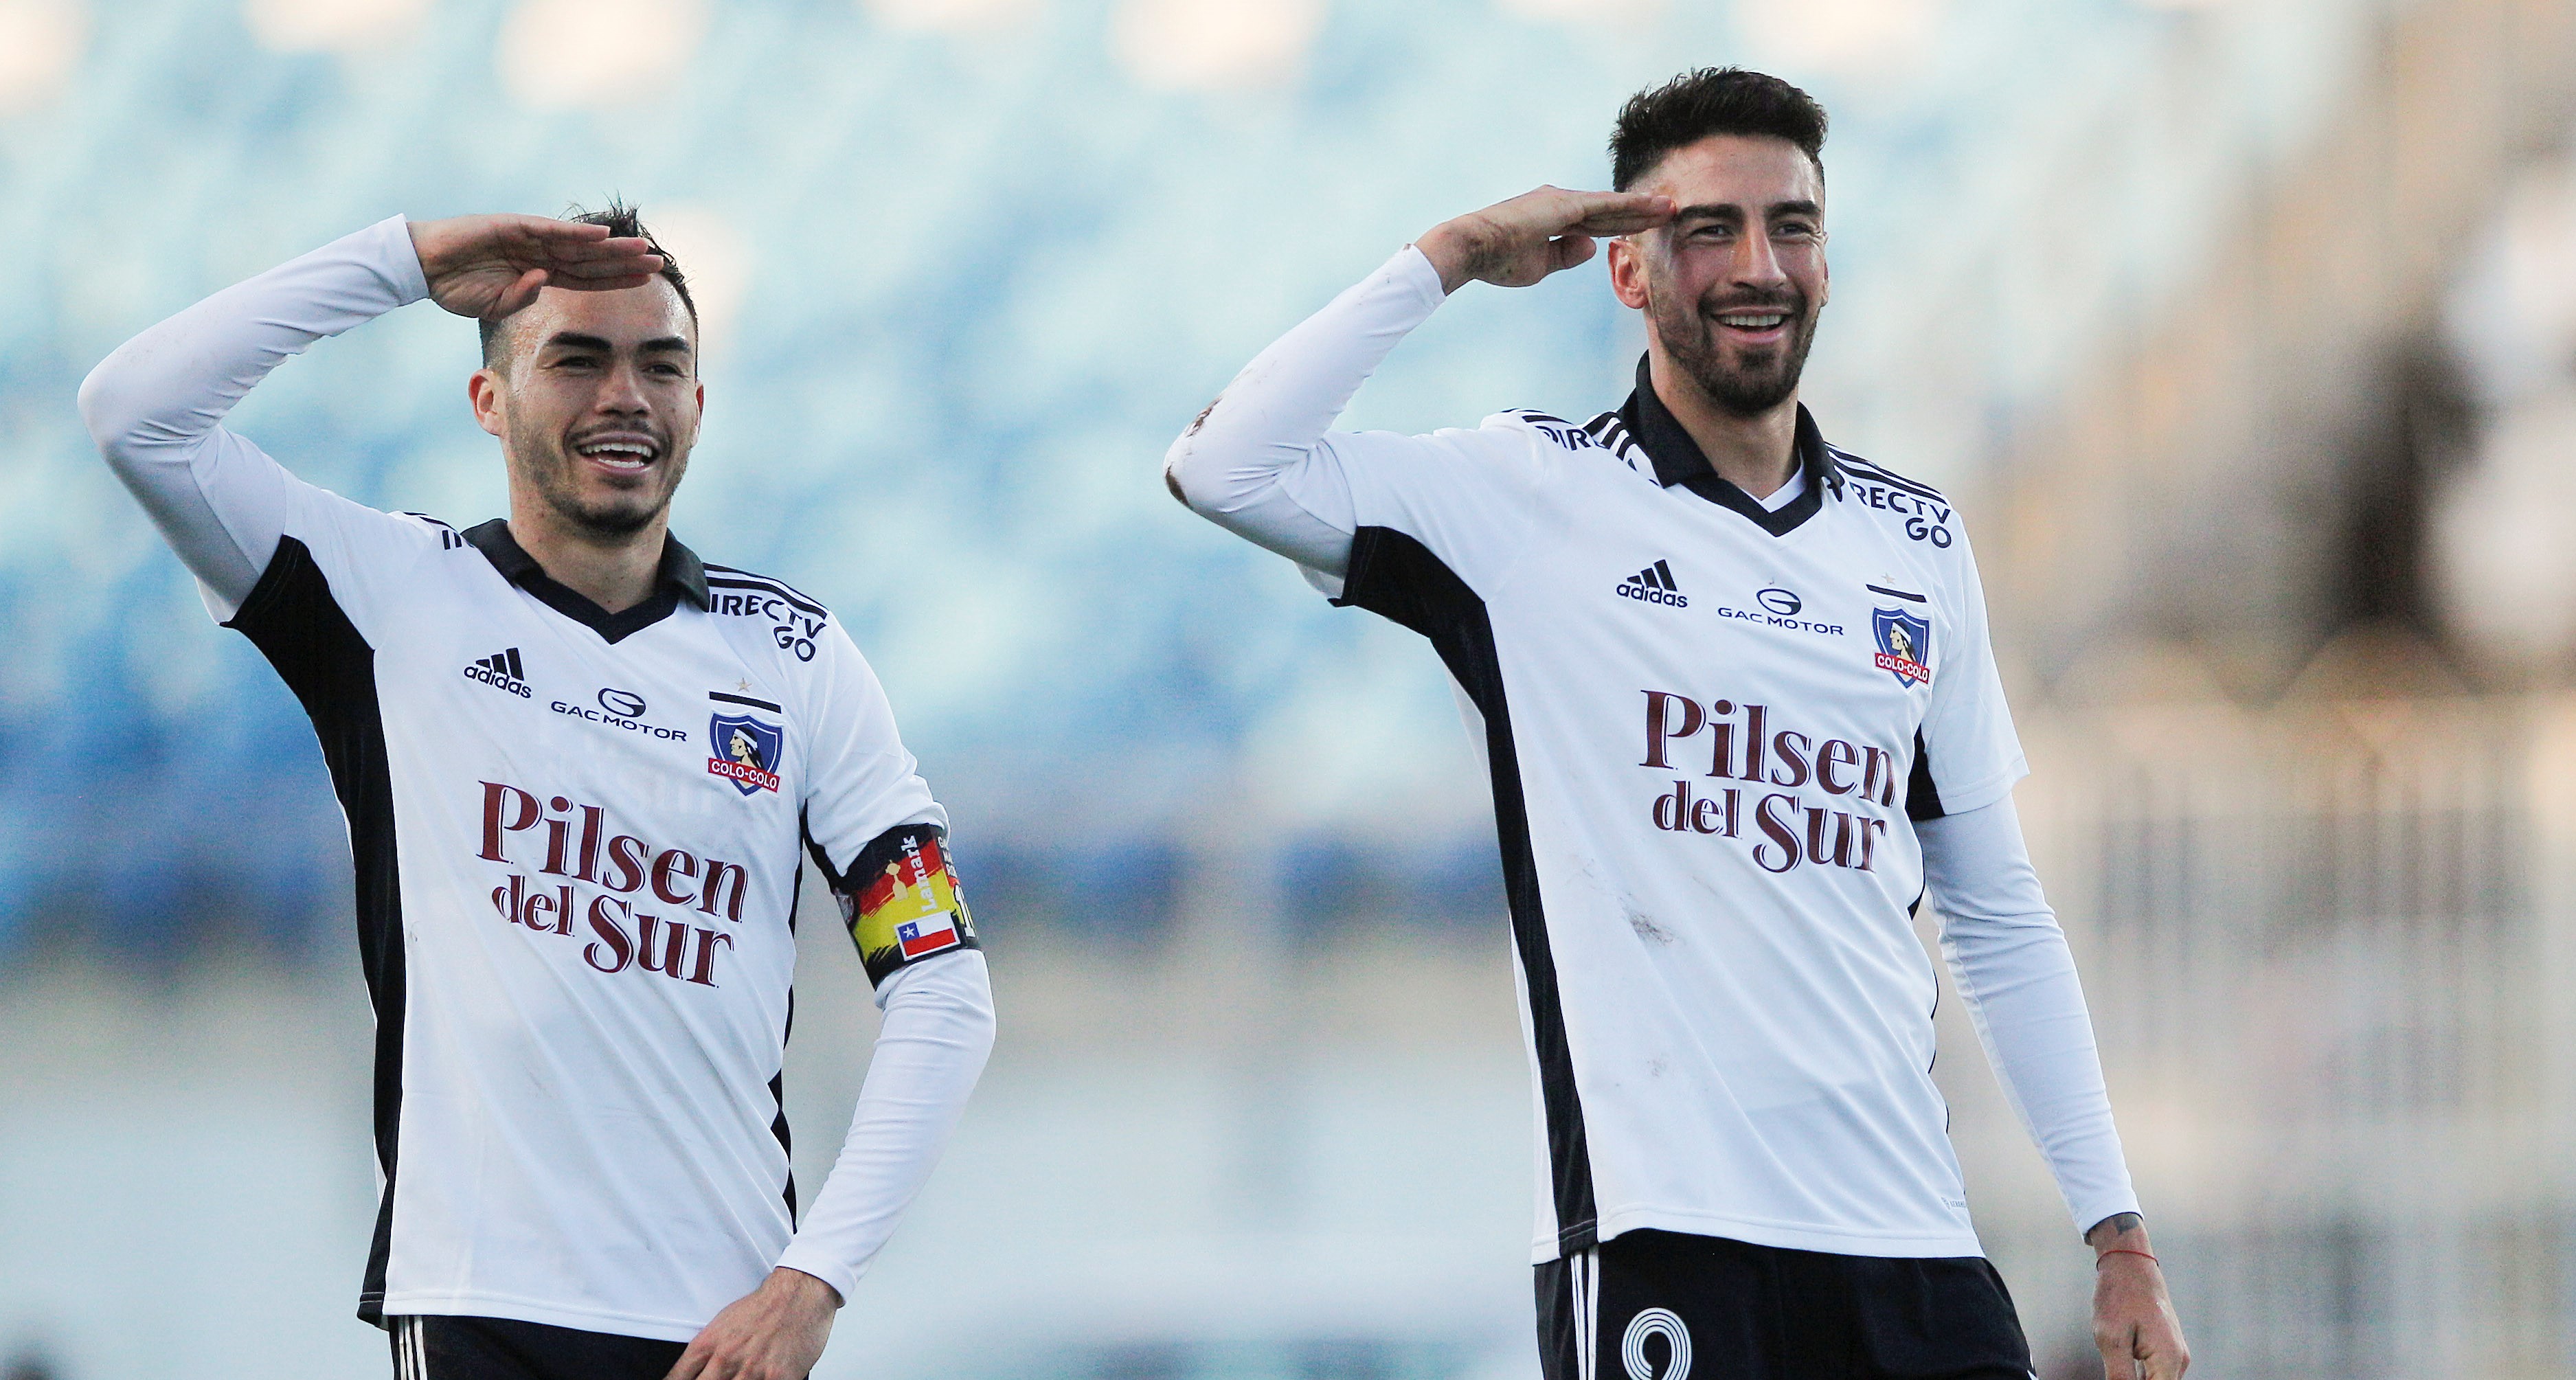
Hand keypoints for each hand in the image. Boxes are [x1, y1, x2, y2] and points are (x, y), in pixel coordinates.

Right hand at [407, 214, 664, 320]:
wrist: (423, 267)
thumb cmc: (456, 287)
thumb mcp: (495, 306)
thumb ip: (522, 299)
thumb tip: (543, 282)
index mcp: (540, 274)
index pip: (587, 278)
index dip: (617, 279)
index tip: (647, 283)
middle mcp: (541, 253)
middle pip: (593, 259)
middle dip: (626, 262)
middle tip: (659, 264)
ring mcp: (529, 238)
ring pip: (580, 244)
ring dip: (612, 247)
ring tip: (643, 249)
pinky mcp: (514, 226)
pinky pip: (551, 231)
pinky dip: (577, 233)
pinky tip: (603, 236)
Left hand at [664, 1267, 839, 1379]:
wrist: (798, 1295)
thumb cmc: (764, 1306)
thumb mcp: (724, 1322)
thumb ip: (709, 1350)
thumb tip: (698, 1371)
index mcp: (709, 1344)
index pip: (678, 1377)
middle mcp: (726, 1359)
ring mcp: (751, 1371)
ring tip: (742, 1378)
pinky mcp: (777, 1378)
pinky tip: (761, 1379)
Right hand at [1413, 186, 1673, 294]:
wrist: (1473, 247)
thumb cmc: (1498, 259)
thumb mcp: (1539, 265)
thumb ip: (1566, 255)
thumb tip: (1591, 248)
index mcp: (1554, 217)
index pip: (1596, 223)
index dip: (1622, 225)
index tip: (1645, 228)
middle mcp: (1561, 203)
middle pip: (1610, 211)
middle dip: (1640, 213)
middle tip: (1669, 212)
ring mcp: (1564, 201)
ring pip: (1613, 207)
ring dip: (1644, 208)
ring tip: (1672, 207)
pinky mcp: (1566, 205)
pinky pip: (1607, 207)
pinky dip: (1633, 207)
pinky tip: (1654, 207)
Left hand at [2087, 1215, 2188, 1378]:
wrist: (2130, 1265)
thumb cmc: (2119, 1297)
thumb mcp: (2111, 1340)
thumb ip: (2120, 1376)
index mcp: (2169, 1361)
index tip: (2119, 1375)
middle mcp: (2178, 1361)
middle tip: (2115, 1368)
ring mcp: (2174, 1355)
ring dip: (2136, 1379)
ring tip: (2118, 1359)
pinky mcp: (2166, 1349)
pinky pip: (2155, 1372)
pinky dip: (2139, 1376)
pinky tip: (2121, 1365)